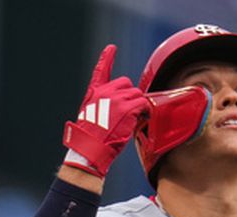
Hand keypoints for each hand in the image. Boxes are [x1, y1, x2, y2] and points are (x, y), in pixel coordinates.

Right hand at [63, 45, 149, 177]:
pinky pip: (143, 104)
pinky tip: (141, 119)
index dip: (107, 58)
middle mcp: (105, 92)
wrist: (91, 148)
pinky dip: (145, 112)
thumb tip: (121, 107)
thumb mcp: (91, 116)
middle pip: (126, 83)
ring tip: (134, 118)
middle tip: (130, 111)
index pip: (101, 71)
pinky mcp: (128, 108)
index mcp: (94, 93)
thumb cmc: (92, 138)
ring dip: (139, 106)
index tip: (111, 48)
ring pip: (137, 94)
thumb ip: (104, 105)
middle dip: (131, 96)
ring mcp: (117, 99)